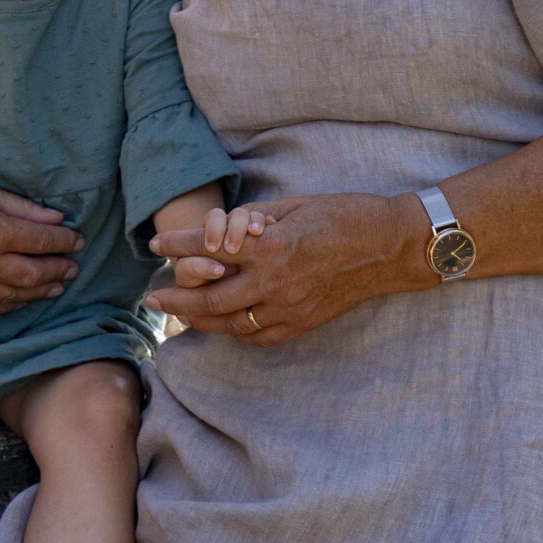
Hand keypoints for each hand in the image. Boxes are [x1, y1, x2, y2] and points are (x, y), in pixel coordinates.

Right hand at [0, 158, 81, 317]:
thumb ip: (21, 209)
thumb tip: (57, 221)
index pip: (41, 242)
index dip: (64, 242)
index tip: (78, 241)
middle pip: (31, 274)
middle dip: (56, 271)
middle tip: (72, 268)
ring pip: (11, 296)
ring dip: (37, 292)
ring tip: (54, 286)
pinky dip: (5, 307)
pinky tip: (18, 300)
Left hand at [148, 193, 425, 346]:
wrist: (388, 247)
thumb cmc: (342, 215)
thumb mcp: (292, 205)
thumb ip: (254, 221)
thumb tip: (221, 230)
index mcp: (270, 245)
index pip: (207, 247)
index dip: (176, 245)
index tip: (155, 244)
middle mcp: (275, 281)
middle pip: (210, 299)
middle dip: (176, 299)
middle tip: (153, 297)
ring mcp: (290, 308)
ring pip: (231, 324)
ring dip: (200, 321)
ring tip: (180, 314)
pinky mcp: (303, 323)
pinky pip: (259, 336)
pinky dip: (234, 332)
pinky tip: (222, 325)